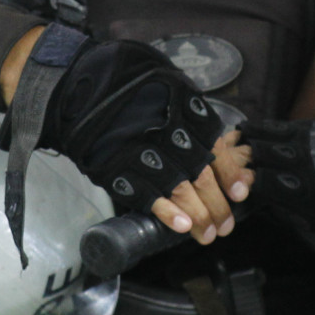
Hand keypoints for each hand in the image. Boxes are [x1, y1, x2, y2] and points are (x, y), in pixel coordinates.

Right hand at [34, 35, 225, 218]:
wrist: (73, 84)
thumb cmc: (123, 81)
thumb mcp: (165, 81)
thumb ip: (190, 109)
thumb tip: (221, 143)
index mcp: (181, 104)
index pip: (215, 145)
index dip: (230, 172)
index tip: (240, 191)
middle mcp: (165, 126)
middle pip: (201, 172)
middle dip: (217, 204)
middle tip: (225, 225)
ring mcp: (140, 148)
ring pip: (179, 188)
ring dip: (197, 215)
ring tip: (207, 233)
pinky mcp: (116, 166)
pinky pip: (145, 193)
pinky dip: (165, 212)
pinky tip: (180, 226)